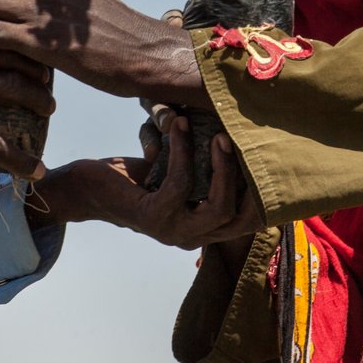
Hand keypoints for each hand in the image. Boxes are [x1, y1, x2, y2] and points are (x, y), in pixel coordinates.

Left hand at [25, 116, 263, 248]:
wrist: (88, 188)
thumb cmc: (137, 176)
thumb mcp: (181, 169)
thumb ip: (209, 164)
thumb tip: (243, 129)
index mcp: (206, 226)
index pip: (252, 219)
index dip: (270, 192)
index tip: (274, 153)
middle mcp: (195, 236)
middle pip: (244, 217)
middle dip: (253, 178)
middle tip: (246, 138)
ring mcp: (174, 232)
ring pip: (218, 207)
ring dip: (223, 166)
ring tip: (220, 134)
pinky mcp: (152, 217)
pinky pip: (180, 183)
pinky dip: (183, 151)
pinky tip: (179, 125)